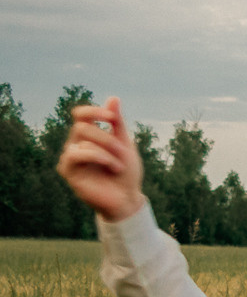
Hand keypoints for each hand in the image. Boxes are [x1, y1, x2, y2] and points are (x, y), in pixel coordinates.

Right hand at [56, 97, 144, 221]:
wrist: (127, 198)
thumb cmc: (126, 172)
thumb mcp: (125, 144)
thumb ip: (117, 123)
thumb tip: (113, 98)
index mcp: (89, 136)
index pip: (81, 115)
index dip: (94, 111)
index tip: (112, 117)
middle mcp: (76, 144)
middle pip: (83, 127)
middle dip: (107, 137)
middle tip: (123, 151)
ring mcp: (70, 157)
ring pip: (82, 140)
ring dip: (106, 151)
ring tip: (119, 166)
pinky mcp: (67, 170)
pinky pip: (75, 154)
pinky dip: (98, 157)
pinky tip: (112, 167)